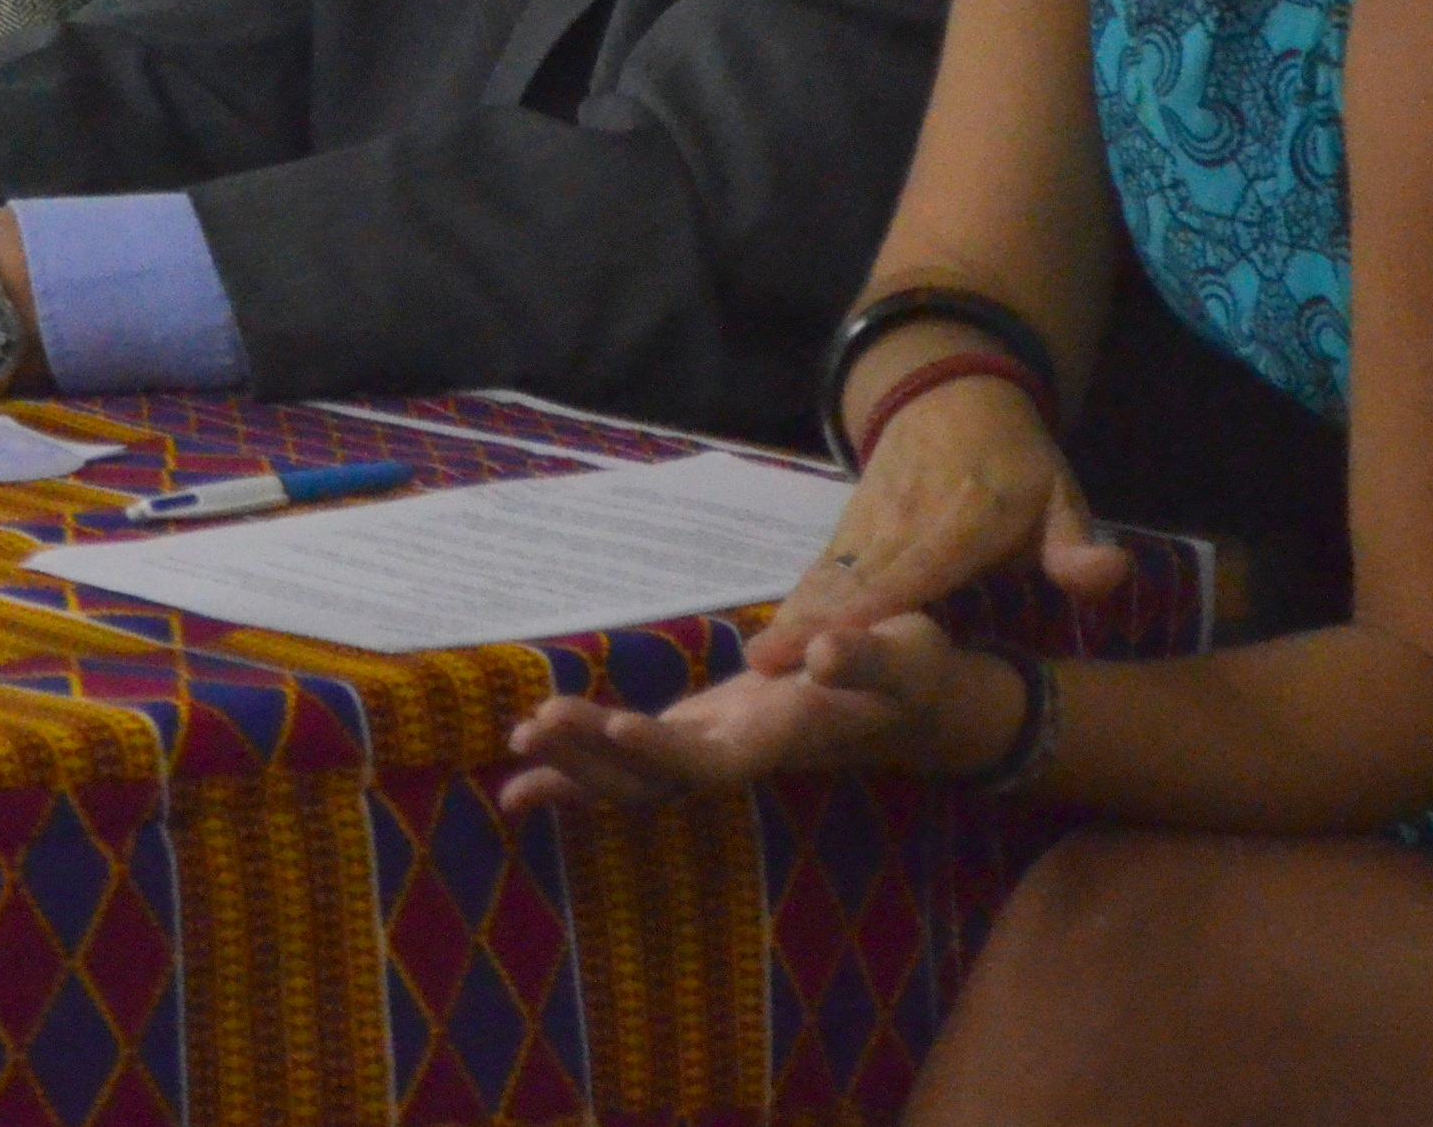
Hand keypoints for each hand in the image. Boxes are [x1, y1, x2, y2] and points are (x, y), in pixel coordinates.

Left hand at [495, 611, 993, 815]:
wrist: (918, 702)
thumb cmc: (913, 672)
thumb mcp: (906, 652)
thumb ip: (864, 654)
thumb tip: (816, 654)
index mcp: (785, 738)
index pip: (718, 761)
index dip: (667, 752)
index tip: (619, 726)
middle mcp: (744, 756)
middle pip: (658, 778)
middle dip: (596, 757)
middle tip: (537, 724)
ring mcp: (719, 750)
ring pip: (638, 779)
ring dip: (576, 766)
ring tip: (515, 743)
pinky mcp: (703, 736)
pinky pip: (633, 766)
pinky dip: (578, 773)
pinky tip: (521, 781)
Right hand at [743, 372, 1121, 681]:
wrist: (953, 395)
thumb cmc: (1016, 463)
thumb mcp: (1061, 498)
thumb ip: (1076, 546)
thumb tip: (1111, 576)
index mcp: (960, 524)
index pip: (912, 573)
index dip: (872, 610)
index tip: (834, 644)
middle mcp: (902, 524)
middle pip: (853, 581)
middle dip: (812, 624)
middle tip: (767, 669)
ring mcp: (867, 523)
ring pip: (827, 574)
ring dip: (793, 616)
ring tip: (757, 663)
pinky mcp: (848, 527)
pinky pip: (819, 569)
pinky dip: (794, 602)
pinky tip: (768, 642)